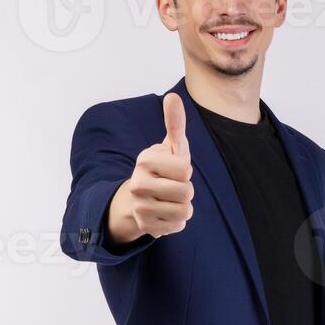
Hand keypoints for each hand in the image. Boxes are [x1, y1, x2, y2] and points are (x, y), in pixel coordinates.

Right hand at [108, 91, 194, 242]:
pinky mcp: (145, 227)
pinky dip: (177, 221)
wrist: (140, 198)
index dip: (186, 171)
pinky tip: (165, 213)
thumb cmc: (163, 169)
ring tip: (170, 200)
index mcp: (145, 160)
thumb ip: (175, 123)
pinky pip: (178, 226)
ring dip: (184, 206)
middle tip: (173, 187)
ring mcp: (140, 207)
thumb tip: (173, 96)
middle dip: (187, 190)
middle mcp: (138, 184)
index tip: (174, 170)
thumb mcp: (171, 146)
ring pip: (185, 211)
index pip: (186, 170)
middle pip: (187, 192)